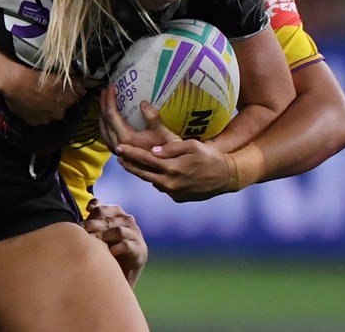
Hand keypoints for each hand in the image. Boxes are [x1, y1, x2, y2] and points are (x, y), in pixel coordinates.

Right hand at [0, 66, 84, 126]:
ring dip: (49, 107)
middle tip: (51, 90)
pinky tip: (32, 104)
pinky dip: (38, 112)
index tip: (71, 85)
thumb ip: (73, 82)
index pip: (79, 95)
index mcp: (68, 99)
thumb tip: (82, 83)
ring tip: (40, 97)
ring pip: (52, 113)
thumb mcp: (57, 75)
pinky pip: (39, 118)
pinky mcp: (34, 122)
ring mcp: (46, 119)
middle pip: (65, 106)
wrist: (14, 83)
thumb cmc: (34, 76)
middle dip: (60, 100)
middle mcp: (59, 113)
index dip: (75, 90)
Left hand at [82, 198, 146, 285]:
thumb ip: (96, 217)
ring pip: (118, 231)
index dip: (91, 214)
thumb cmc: (111, 246)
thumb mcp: (103, 231)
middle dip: (94, 225)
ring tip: (93, 242)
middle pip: (108, 220)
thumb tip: (89, 206)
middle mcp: (127, 221)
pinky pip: (127, 246)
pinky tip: (109, 252)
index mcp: (117, 214)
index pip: (103, 209)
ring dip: (104, 236)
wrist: (127, 268)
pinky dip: (117, 248)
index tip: (81, 223)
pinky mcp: (139, 248)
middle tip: (83, 231)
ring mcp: (134, 234)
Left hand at [96, 85, 180, 150]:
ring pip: (104, 131)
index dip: (109, 100)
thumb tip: (143, 102)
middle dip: (103, 105)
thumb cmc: (168, 150)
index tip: (110, 87)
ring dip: (102, 116)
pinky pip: (108, 137)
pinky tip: (109, 122)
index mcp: (126, 138)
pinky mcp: (123, 154)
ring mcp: (119, 151)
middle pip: (105, 122)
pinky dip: (106, 126)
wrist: (170, 168)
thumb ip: (152, 116)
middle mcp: (119, 145)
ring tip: (104, 103)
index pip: (112, 115)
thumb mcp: (163, 131)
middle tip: (104, 91)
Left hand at [99, 86, 231, 201]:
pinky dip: (158, 179)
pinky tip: (156, 173)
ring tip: (133, 163)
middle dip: (130, 164)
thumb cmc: (209, 157)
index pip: (146, 159)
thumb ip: (171, 148)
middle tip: (119, 157)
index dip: (131, 153)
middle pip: (143, 173)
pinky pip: (163, 187)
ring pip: (152, 181)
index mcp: (173, 168)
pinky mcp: (177, 198)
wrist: (226, 177)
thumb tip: (153, 151)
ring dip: (142, 172)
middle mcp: (170, 183)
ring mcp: (173, 193)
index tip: (119, 148)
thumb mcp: (192, 146)